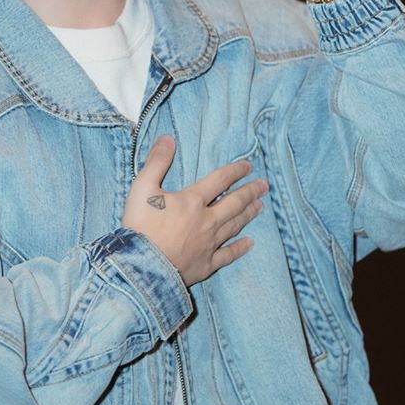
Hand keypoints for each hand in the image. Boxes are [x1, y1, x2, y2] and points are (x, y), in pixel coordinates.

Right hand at [122, 135, 266, 286]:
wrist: (140, 267)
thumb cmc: (140, 225)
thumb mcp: (142, 187)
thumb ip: (156, 161)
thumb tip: (168, 138)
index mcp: (192, 200)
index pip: (219, 180)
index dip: (235, 171)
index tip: (248, 166)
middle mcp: (207, 220)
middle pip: (234, 203)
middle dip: (250, 192)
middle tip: (264, 186)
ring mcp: (209, 244)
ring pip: (234, 225)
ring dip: (248, 214)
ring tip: (260, 206)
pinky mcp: (206, 264)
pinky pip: (228, 254)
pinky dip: (240, 248)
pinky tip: (250, 243)